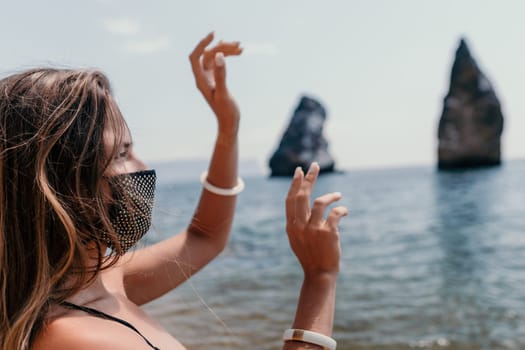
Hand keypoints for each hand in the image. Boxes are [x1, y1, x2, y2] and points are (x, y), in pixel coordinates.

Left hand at [189, 32, 241, 135]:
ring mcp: (209, 78)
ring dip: (226, 50)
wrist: (229, 123)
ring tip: (241, 47)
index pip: (195, 57)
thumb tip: (219, 56)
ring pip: (214, 58)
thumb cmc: (226, 112)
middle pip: (207, 55)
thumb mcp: (224, 93)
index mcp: (201, 80)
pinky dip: (227, 56)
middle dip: (222, 47)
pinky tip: (237, 52)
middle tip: (238, 45)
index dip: (202, 44)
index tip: (214, 35)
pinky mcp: (216, 79)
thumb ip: (221, 75)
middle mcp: (202, 78)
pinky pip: (219, 63)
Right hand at [285, 163, 347, 277]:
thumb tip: (300, 204)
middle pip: (302, 196)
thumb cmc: (310, 256)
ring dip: (331, 196)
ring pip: (320, 202)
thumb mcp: (297, 239)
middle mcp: (300, 226)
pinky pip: (335, 213)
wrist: (319, 274)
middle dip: (309, 178)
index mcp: (291, 226)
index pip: (291, 199)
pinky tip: (344, 211)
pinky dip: (341, 209)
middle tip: (314, 165)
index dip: (295, 184)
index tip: (299, 171)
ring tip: (338, 195)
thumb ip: (296, 222)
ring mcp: (313, 229)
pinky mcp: (328, 233)